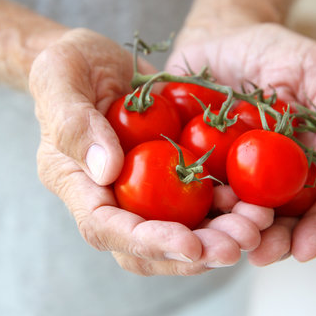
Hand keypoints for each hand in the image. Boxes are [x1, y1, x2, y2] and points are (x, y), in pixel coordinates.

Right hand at [28, 28, 271, 274]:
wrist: (95, 61)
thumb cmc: (68, 64)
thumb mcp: (60, 78)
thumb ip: (75, 124)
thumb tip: (108, 173)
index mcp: (76, 183)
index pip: (106, 228)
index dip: (148, 242)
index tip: (191, 245)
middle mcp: (108, 198)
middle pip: (147, 247)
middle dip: (193, 253)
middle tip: (236, 247)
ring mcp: (138, 191)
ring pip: (177, 233)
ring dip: (217, 237)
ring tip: (255, 227)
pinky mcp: (166, 178)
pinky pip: (196, 204)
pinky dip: (226, 209)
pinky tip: (252, 202)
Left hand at [167, 23, 315, 264]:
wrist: (219, 35)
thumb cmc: (272, 48)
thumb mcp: (315, 67)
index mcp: (304, 159)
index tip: (307, 249)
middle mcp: (269, 175)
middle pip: (278, 221)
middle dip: (273, 241)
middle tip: (260, 252)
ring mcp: (231, 173)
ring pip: (235, 216)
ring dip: (232, 234)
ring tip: (225, 242)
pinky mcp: (195, 166)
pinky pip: (194, 193)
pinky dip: (195, 208)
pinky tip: (190, 217)